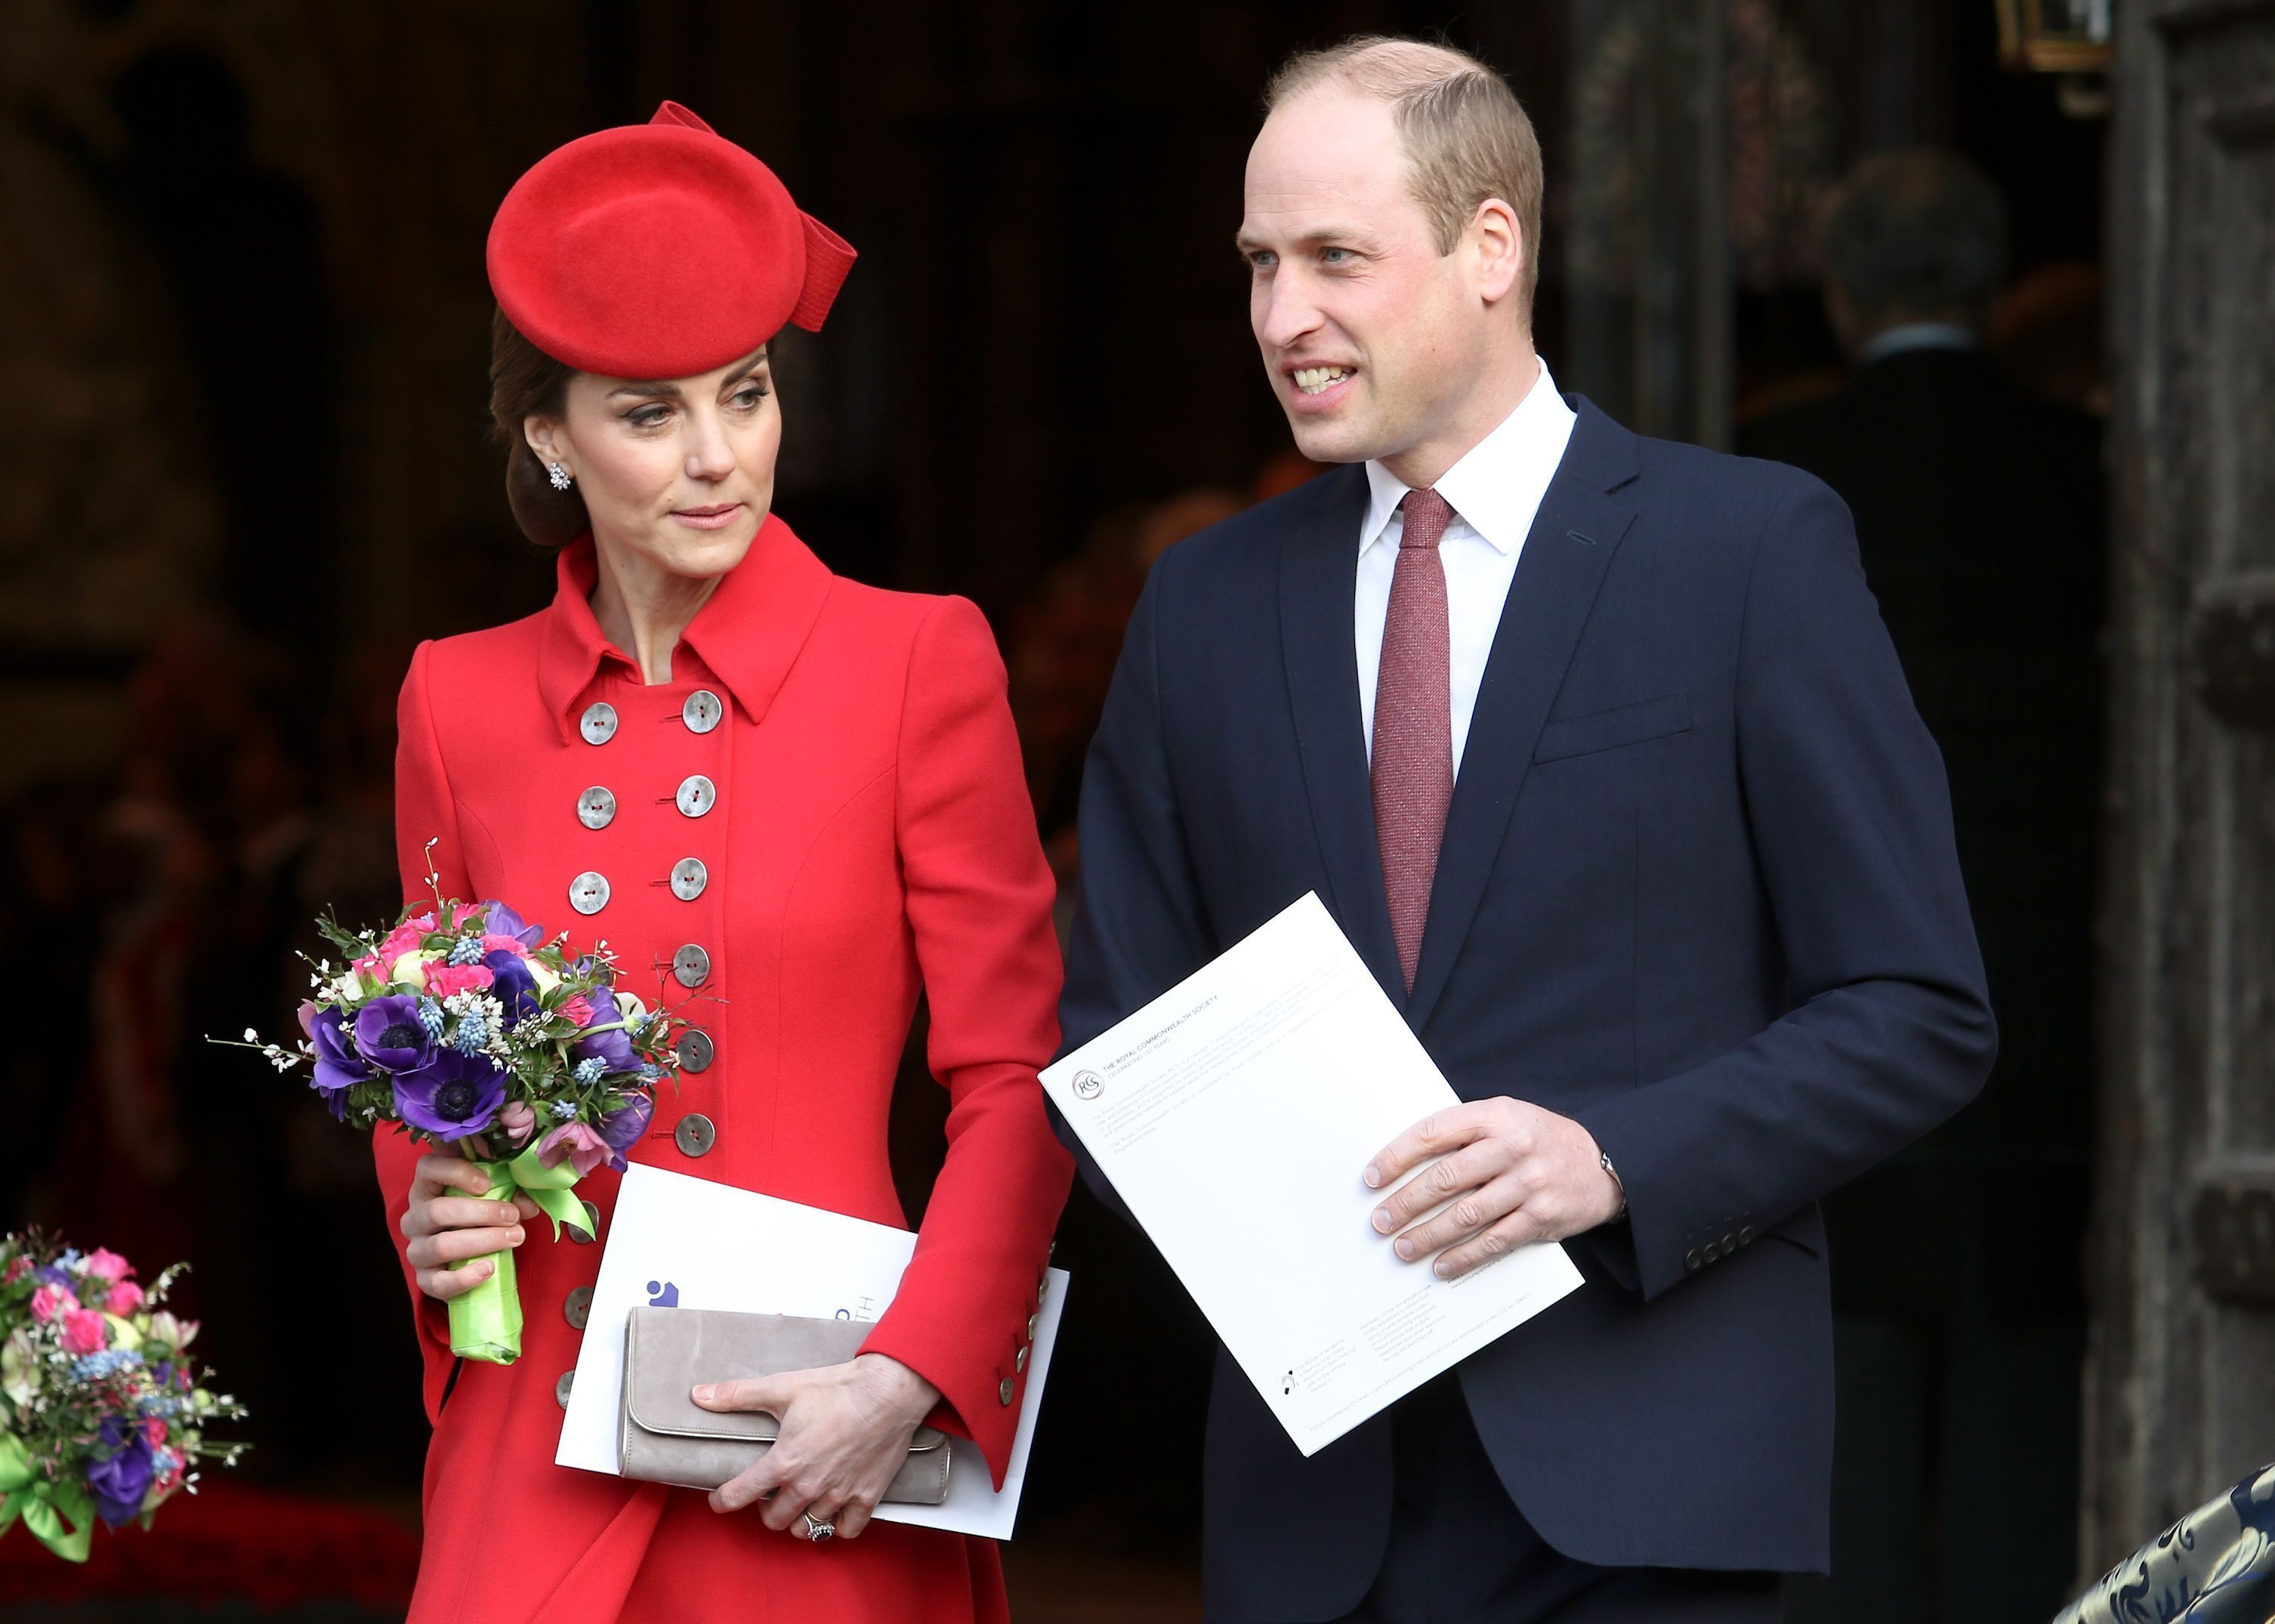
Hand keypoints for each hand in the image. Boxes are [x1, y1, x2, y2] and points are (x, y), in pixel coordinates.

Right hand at [400, 1148, 539, 1301]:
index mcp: (427, 1187)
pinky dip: (464, 1277)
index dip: (456, 1173)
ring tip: (513, 1238)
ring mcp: (417, 1250)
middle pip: (436, 1211)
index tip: (487, 1183)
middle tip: (512, 1216)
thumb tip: (528, 1206)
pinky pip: (438, 1282)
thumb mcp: (492, 1197)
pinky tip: (488, 1269)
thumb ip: (510, 1194)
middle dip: (481, 1213)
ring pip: (440, 1246)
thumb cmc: (479, 1217)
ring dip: (481, 1241)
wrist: (465, 1259)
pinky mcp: (424, 1279)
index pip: (428, 1168)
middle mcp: (414, 1218)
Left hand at [695, 1354, 940, 1540]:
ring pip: (806, 1528)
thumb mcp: (783, 1387)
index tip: (719, 1499)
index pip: (739, 1496)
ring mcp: (839, 1495)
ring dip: (797, 1518)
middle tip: (769, 1493)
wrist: (890, 1391)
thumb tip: (700, 1395)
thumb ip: (738, 1395)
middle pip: (773, 1520)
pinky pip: (845, 1530)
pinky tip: (832, 1511)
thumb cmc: (839, 1388)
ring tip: (798, 1501)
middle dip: (765, 1509)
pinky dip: (836, 1526)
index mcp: (785, 1462)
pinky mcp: (866, 1497)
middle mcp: (809, 1486)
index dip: (722, 1500)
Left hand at [1363, 1098, 1623, 1279]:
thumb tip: (1407, 1162)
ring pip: (1464, 1216)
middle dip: (1405, 1203)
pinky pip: (1492, 1243)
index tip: (1371, 1178)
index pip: (1434, 1133)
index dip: (1397, 1156)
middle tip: (1380, 1221)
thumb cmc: (1539, 1138)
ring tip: (1402, 1247)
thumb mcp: (1505, 1117)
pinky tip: (1440, 1266)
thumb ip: (1464, 1132)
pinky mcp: (1540, 1219)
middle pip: (1445, 1179)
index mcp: (1496, 1116)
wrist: (1603, 1164)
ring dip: (1427, 1236)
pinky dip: (1462, 1258)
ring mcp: (1528, 1185)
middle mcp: (1512, 1148)